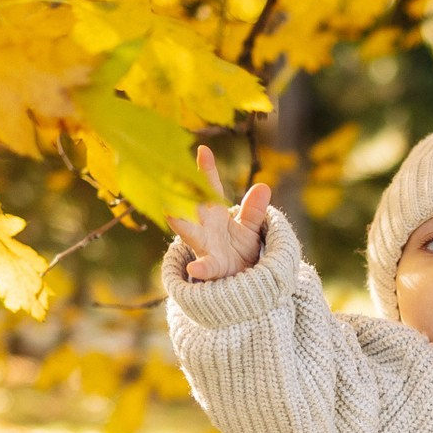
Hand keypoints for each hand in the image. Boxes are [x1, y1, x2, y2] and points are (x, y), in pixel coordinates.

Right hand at [169, 146, 272, 280]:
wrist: (241, 282)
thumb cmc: (240, 252)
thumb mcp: (249, 229)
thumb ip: (254, 211)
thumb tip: (264, 186)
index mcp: (214, 214)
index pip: (209, 188)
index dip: (206, 170)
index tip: (203, 150)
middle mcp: (204, 226)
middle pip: (190, 203)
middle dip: (179, 189)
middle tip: (167, 171)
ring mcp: (204, 246)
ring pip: (188, 231)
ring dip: (179, 221)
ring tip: (169, 212)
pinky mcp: (211, 267)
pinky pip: (205, 267)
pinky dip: (201, 269)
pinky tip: (194, 271)